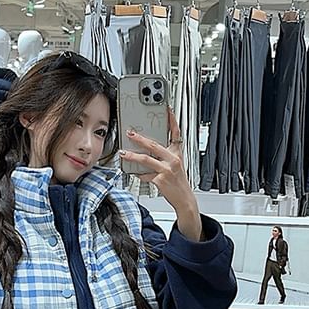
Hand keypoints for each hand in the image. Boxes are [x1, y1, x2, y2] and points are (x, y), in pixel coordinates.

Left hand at [119, 109, 201, 240]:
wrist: (184, 199)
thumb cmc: (178, 181)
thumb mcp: (176, 165)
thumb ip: (164, 155)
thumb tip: (147, 148)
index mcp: (177, 153)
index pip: (175, 133)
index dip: (171, 120)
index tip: (166, 109)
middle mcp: (173, 159)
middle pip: (154, 144)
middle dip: (140, 138)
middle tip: (130, 133)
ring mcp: (167, 169)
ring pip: (146, 159)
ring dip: (132, 156)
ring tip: (123, 153)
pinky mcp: (161, 179)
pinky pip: (145, 174)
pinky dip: (138, 174)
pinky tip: (133, 173)